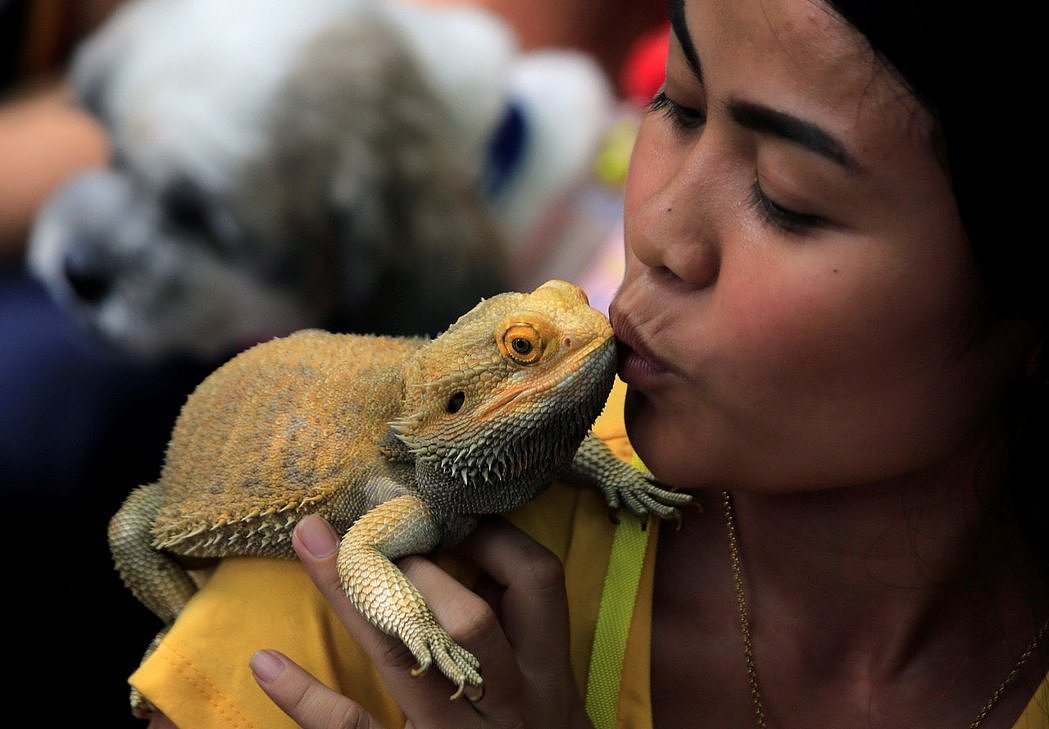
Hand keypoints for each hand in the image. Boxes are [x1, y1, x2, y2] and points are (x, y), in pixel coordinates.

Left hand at [251, 514, 593, 728]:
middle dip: (421, 567)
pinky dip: (308, 700)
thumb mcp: (549, 676)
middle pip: (469, 620)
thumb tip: (462, 537)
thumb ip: (516, 617)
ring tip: (314, 545)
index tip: (446, 509)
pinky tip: (266, 663)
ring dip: (356, 598)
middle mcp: (510, 702)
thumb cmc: (539, 728)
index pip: (534, 579)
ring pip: (405, 662)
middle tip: (379, 531)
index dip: (490, 533)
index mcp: (548, 667)